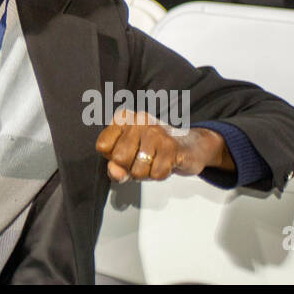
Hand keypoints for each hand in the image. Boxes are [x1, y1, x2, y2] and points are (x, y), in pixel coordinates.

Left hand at [96, 110, 232, 182]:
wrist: (190, 147)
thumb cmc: (155, 151)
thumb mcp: (130, 158)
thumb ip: (116, 167)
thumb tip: (115, 172)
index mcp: (123, 119)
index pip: (102, 146)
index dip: (113, 158)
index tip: (126, 153)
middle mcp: (138, 121)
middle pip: (119, 159)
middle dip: (130, 168)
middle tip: (143, 160)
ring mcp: (155, 133)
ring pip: (138, 170)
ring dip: (147, 173)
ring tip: (156, 161)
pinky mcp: (171, 146)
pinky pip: (157, 174)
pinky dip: (161, 174)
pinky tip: (167, 162)